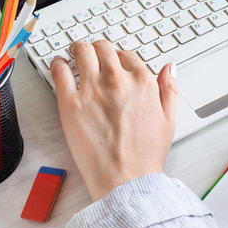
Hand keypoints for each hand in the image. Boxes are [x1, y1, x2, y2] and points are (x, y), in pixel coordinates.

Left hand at [51, 40, 177, 200]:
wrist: (125, 179)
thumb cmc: (145, 155)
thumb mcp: (169, 120)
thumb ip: (169, 89)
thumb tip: (169, 68)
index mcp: (142, 82)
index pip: (128, 54)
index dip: (120, 57)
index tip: (114, 63)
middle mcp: (117, 80)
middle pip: (104, 48)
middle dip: (98, 49)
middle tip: (92, 53)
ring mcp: (92, 89)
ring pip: (82, 51)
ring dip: (78, 49)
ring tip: (74, 52)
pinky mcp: (70, 103)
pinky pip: (59, 71)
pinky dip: (57, 64)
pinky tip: (58, 65)